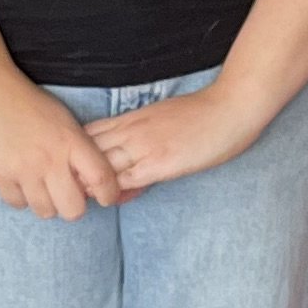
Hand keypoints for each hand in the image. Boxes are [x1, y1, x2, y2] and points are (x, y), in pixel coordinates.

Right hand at [0, 65, 121, 221]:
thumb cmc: (30, 104)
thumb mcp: (64, 121)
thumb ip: (79, 150)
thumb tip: (89, 185)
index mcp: (71, 140)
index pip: (101, 178)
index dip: (108, 194)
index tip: (106, 198)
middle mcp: (49, 158)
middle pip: (73, 210)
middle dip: (73, 207)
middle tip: (67, 195)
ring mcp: (23, 169)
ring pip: (45, 212)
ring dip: (46, 203)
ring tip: (41, 186)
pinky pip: (18, 204)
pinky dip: (21, 198)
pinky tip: (20, 181)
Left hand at [87, 73, 265, 195]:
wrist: (230, 108)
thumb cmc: (201, 112)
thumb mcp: (161, 114)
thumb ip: (141, 129)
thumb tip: (129, 149)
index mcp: (130, 118)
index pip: (88, 134)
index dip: (78, 152)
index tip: (78, 168)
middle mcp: (131, 131)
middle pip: (87, 152)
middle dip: (78, 171)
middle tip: (78, 188)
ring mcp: (143, 147)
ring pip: (101, 168)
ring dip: (93, 185)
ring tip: (92, 198)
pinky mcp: (159, 164)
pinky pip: (126, 181)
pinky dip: (116, 193)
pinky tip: (116, 199)